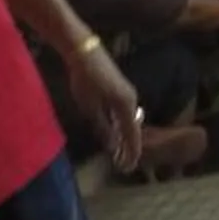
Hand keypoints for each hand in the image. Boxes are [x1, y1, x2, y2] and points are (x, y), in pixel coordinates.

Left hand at [68, 42, 142, 173]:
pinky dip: (121, 126)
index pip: (132, 135)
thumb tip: (111, 143)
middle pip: (133, 130)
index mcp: (126, 107)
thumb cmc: (85, 79)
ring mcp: (128, 95)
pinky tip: (114, 132)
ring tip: (118, 152)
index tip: (128, 167)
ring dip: (124, 137)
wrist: (85, 52)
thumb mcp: (90, 106)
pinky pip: (124, 114)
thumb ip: (102, 125)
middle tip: (123, 164)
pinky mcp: (121, 91)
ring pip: (128, 122)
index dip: (131, 152)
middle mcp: (131, 102)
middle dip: (129, 148)